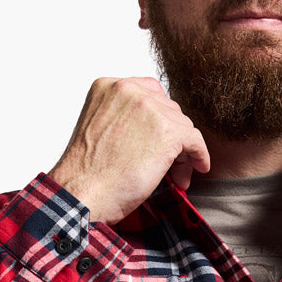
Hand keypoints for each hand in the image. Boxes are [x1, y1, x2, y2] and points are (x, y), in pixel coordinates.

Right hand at [48, 77, 210, 227]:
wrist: (82, 195)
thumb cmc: (87, 175)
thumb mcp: (100, 130)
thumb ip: (124, 119)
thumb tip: (155, 130)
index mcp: (108, 86)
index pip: (149, 93)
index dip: (159, 119)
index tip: (158, 141)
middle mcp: (129, 90)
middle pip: (168, 109)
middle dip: (171, 137)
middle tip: (168, 165)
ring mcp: (149, 108)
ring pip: (182, 125)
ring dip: (181, 152)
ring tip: (173, 177)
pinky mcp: (167, 131)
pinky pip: (195, 139)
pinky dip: (199, 155)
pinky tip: (198, 167)